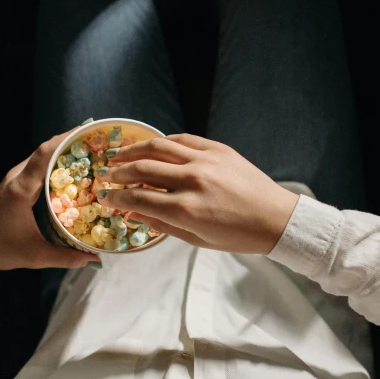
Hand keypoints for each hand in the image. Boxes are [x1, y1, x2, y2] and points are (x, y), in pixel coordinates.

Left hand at [0, 132, 101, 269]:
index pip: (45, 154)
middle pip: (46, 151)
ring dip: (63, 152)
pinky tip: (71, 172)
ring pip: (42, 157)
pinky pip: (38, 167)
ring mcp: (15, 179)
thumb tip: (94, 259)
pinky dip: (55, 164)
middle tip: (98, 145)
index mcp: (23, 189)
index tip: (88, 132)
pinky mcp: (15, 185)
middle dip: (71, 143)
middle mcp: (18, 178)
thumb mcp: (35, 255)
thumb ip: (66, 257)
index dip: (66, 139)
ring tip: (90, 155)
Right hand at [97, 134, 298, 253]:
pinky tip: (150, 147)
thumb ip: (161, 224)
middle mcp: (192, 180)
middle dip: (118, 172)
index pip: (138, 198)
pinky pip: (182, 139)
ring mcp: (206, 160)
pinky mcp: (218, 149)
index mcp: (186, 209)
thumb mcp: (196, 239)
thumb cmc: (236, 235)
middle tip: (104, 175)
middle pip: (142, 169)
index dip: (116, 197)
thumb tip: (131, 213)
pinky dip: (162, 142)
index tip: (104, 197)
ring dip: (133, 150)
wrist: (275, 218)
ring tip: (117, 155)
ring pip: (158, 146)